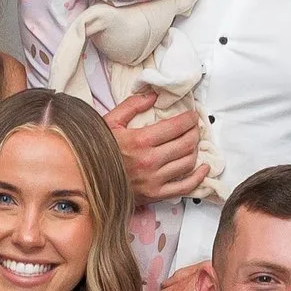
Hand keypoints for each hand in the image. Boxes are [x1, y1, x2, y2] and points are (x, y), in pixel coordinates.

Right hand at [108, 86, 205, 202]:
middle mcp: (150, 161)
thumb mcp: (110, 122)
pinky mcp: (155, 195)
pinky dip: (199, 177)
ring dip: (195, 150)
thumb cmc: (98, 150)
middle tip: (195, 127)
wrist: (85, 180)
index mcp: (140, 141)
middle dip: (195, 132)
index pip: (176, 127)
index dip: (189, 119)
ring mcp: (154, 180)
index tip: (192, 116)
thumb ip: (132, 105)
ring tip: (193, 143)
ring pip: (188, 162)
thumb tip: (153, 95)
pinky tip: (204, 168)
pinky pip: (185, 187)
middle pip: (186, 144)